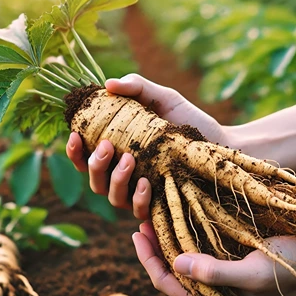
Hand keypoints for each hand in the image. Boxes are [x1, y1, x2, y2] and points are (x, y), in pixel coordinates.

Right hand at [66, 74, 227, 218]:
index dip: (74, 150)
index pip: (85, 156)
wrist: (222, 141)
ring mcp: (140, 193)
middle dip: (94, 164)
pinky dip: (138, 198)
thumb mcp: (164, 98)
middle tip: (107, 146)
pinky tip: (145, 184)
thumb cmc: (188, 121)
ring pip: (112, 196)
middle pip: (94, 179)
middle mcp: (124, 175)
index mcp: (118, 152)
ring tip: (129, 160)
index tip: (74, 135)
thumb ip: (137, 87)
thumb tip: (108, 84)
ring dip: (115, 180)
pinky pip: (138, 210)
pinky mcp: (159, 206)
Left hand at [132, 222, 295, 295]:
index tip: (138, 232)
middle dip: (155, 245)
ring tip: (157, 210)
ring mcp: (223, 271)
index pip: (168, 282)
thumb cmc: (291, 270)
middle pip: (171, 268)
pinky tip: (184, 210)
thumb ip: (216, 272)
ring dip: (170, 235)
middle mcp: (213, 287)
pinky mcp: (234, 256)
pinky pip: (203, 245)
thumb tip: (176, 263)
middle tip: (142, 216)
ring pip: (185, 255)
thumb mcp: (254, 272)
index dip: (148, 260)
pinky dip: (189, 229)